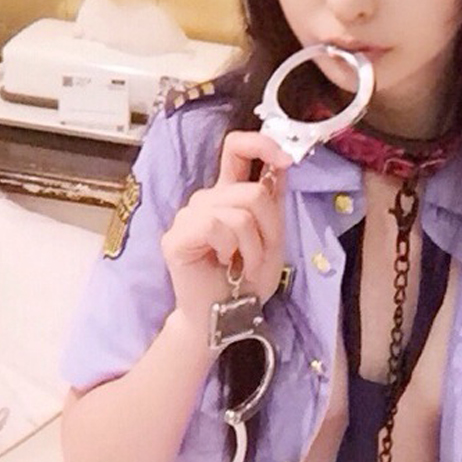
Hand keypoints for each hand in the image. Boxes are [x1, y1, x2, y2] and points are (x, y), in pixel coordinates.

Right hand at [161, 132, 291, 337]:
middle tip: (260, 256)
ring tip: (243, 266)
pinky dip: (232, 249)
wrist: (227, 317)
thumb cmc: (247, 283)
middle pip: (251, 191)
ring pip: (238, 212)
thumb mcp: (273, 238)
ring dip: (252, 246)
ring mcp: (188, 216)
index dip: (261, 144)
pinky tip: (225, 263)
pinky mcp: (177, 236)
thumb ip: (272, 201)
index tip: (285, 160)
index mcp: (228, 196)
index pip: (236, 148)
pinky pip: (216, 225)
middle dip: (268, 229)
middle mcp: (207, 200)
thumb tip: (280, 164)